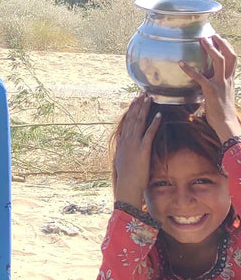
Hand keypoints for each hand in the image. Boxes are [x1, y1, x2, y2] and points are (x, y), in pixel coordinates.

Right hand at [113, 94, 159, 208]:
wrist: (127, 186)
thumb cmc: (126, 176)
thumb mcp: (120, 159)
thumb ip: (122, 147)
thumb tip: (121, 139)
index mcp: (122, 142)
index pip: (126, 121)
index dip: (131, 110)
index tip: (134, 100)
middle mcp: (126, 140)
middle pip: (132, 118)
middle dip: (138, 104)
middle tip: (142, 93)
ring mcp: (134, 144)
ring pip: (139, 122)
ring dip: (144, 109)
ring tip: (149, 98)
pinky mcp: (142, 150)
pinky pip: (149, 134)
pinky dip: (153, 124)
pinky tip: (158, 115)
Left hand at [180, 34, 240, 141]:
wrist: (225, 123)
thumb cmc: (220, 111)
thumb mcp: (221, 94)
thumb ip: (215, 85)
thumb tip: (205, 80)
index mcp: (230, 80)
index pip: (233, 59)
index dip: (227, 48)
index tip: (220, 39)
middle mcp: (227, 79)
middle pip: (229, 56)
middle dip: (221, 44)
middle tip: (212, 34)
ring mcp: (220, 84)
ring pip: (219, 62)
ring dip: (211, 49)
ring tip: (202, 40)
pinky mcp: (210, 90)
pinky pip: (200, 77)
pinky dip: (189, 70)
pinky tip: (180, 63)